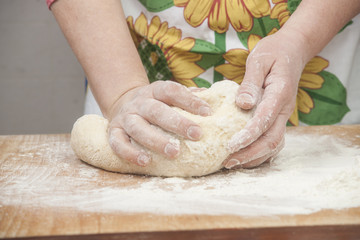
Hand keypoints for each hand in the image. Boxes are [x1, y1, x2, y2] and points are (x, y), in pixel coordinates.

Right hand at [108, 81, 211, 166]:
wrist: (122, 103)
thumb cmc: (155, 104)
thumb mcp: (168, 96)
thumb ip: (188, 97)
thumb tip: (214, 99)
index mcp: (155, 91)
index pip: (172, 91)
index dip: (190, 100)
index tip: (208, 112)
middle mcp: (139, 103)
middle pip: (156, 111)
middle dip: (177, 123)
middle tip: (196, 134)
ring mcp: (125, 117)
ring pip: (138, 128)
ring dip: (156, 140)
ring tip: (174, 152)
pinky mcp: (113, 131)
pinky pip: (118, 143)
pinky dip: (130, 153)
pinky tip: (145, 161)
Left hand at [224, 29, 307, 168]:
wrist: (292, 50)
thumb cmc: (273, 52)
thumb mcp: (259, 60)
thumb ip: (251, 82)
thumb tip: (243, 104)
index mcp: (280, 93)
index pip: (265, 120)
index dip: (249, 136)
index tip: (231, 146)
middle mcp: (284, 109)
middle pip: (273, 140)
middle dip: (250, 154)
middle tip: (228, 162)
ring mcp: (283, 115)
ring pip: (274, 145)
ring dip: (254, 157)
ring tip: (232, 164)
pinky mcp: (278, 118)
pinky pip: (272, 140)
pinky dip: (259, 152)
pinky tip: (243, 157)